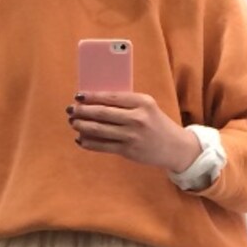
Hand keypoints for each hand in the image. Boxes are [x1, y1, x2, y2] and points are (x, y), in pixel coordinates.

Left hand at [69, 91, 201, 172]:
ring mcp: (132, 136)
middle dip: (82, 111)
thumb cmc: (157, 123)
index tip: (78, 95)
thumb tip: (95, 100)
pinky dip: (89, 142)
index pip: (111, 97)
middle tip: (71, 110)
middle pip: (102, 113)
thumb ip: (126, 103)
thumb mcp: (147, 106)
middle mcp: (137, 118)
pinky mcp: (128, 151)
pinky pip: (103, 146)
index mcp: (142, 102)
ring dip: (82, 126)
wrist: (175, 147)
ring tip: (73, 123)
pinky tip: (80, 139)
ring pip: (99, 130)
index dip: (92, 96)